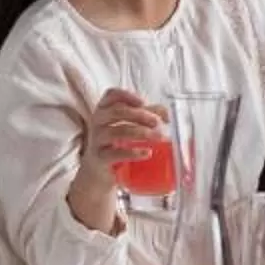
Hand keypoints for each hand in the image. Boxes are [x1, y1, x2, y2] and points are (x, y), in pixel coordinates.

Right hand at [69, 87, 167, 234]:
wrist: (100, 170)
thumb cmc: (116, 142)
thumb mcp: (129, 125)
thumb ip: (148, 116)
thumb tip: (167, 115)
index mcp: (104, 109)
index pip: (111, 95)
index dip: (127, 96)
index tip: (144, 103)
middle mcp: (98, 121)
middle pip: (117, 111)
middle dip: (140, 115)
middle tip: (157, 123)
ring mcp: (97, 139)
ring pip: (118, 130)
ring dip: (141, 132)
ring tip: (159, 137)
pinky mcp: (100, 157)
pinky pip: (116, 153)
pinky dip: (133, 152)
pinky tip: (147, 153)